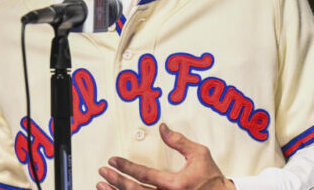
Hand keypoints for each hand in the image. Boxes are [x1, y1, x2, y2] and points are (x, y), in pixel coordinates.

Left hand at [97, 123, 235, 189]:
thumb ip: (179, 141)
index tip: (113, 160)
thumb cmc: (212, 179)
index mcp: (176, 185)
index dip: (126, 167)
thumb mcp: (199, 154)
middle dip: (115, 180)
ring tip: (102, 185)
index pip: (144, 175)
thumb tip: (162, 128)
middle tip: (103, 171)